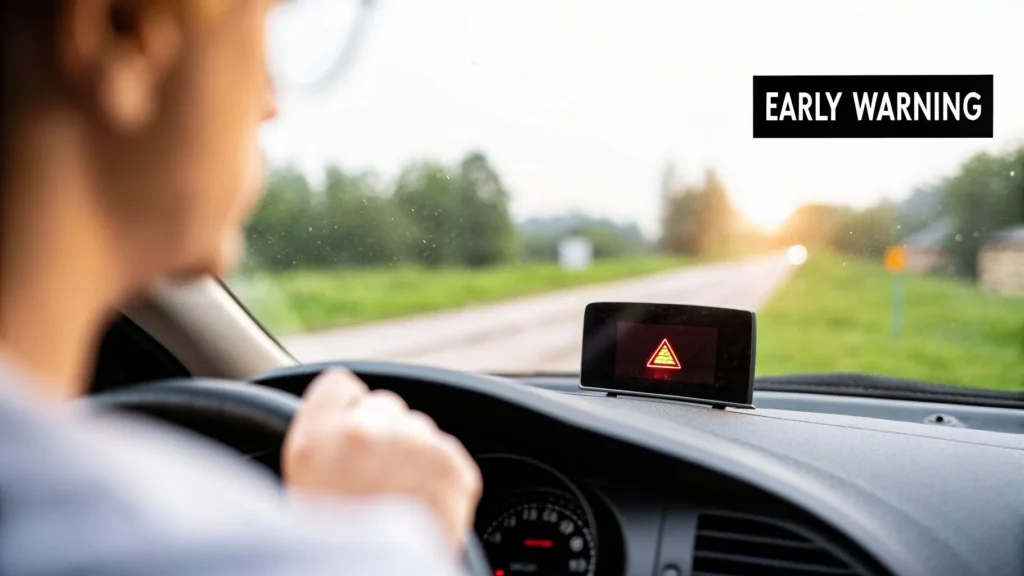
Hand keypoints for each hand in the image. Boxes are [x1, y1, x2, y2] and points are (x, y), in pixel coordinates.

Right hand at [281, 368, 482, 549]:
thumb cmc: (330, 550)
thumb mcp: (299, 489)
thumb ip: (320, 442)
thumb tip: (346, 419)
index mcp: (315, 440)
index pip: (339, 385)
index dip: (345, 411)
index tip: (348, 437)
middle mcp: (363, 433)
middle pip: (383, 405)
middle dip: (383, 434)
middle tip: (374, 480)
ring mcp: (412, 447)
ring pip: (419, 428)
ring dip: (413, 454)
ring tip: (399, 500)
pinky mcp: (452, 466)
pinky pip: (447, 453)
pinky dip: (441, 476)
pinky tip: (422, 507)